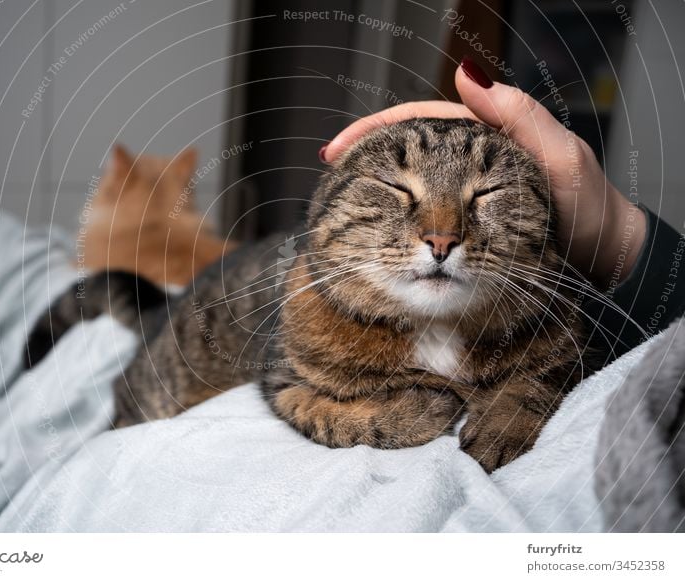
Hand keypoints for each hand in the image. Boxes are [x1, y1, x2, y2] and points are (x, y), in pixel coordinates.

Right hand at [321, 58, 644, 289]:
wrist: (605, 260)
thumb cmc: (588, 207)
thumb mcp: (558, 156)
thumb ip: (516, 116)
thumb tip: (464, 74)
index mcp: (480, 140)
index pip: (415, 124)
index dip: (373, 132)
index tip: (340, 148)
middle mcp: (463, 170)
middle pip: (401, 158)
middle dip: (362, 162)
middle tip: (331, 176)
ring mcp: (461, 204)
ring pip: (406, 194)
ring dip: (372, 199)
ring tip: (341, 205)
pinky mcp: (462, 238)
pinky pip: (419, 229)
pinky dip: (392, 234)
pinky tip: (375, 240)